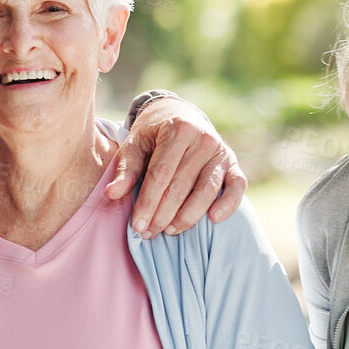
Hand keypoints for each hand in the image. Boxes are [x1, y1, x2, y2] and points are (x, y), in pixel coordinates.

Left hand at [108, 97, 245, 238]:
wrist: (179, 115)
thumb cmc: (153, 134)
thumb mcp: (135, 144)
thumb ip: (126, 170)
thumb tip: (111, 194)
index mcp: (178, 130)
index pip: (161, 173)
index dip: (148, 202)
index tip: (137, 225)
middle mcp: (203, 138)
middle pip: (182, 185)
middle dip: (164, 214)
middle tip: (148, 233)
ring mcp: (221, 151)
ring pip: (207, 190)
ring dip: (188, 216)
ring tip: (170, 231)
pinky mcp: (233, 162)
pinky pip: (237, 186)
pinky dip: (229, 204)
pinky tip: (213, 219)